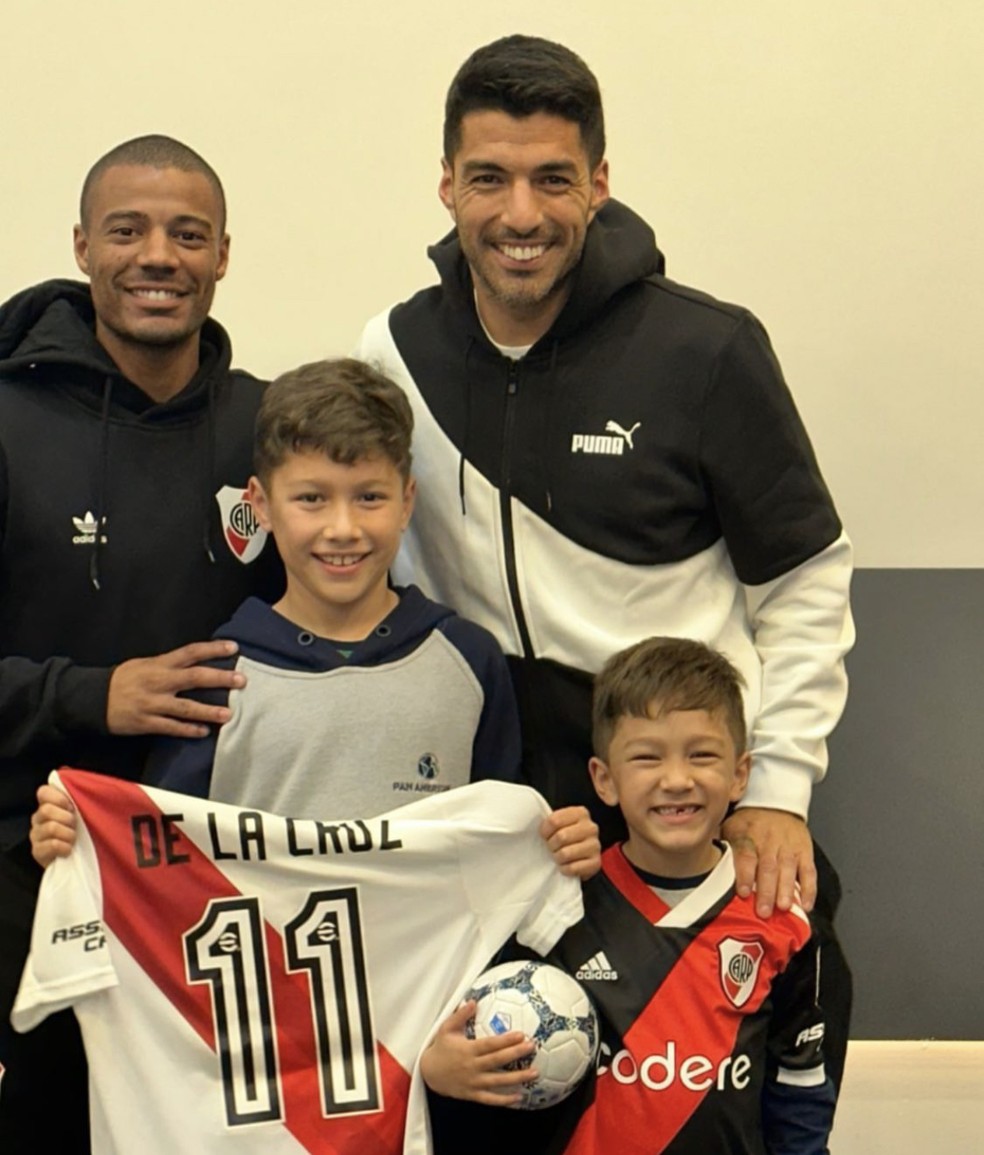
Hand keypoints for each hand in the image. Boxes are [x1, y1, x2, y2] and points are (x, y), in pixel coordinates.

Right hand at [30, 784, 77, 866]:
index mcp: (48, 804)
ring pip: (50, 827)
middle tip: (76, 825)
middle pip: (46, 810)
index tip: (71, 806)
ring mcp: (36, 835)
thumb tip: (77, 776)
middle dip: (67, 818)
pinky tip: (69, 850)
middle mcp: (38, 818)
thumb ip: (79, 795)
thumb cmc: (84, 831)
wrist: (80, 859)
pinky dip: (65, 847)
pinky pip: (51, 844)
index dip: (58, 797)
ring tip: (74, 838)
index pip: (43, 792)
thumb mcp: (84, 811)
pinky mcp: (37, 851)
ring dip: (68, 833)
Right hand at [106, 641, 244, 738]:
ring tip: (229, 715)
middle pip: (194, 678)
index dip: (213, 648)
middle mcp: (158, 682)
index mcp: (159, 664)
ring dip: (208, 711)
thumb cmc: (123, 680)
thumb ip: (170, 664)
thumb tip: (198, 662)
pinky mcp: (145, 722)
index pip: (190, 652)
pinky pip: (170, 727)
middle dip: (219, 679)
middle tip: (241, 680)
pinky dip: (187, 730)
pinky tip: (203, 732)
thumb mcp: (145, 664)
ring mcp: (152, 703)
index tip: (234, 647)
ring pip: (185, 707)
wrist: (91, 699)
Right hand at [420, 1001, 536, 1104]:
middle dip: (516, 1054)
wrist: (428, 1073)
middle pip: (497, 1061)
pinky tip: (519, 1096)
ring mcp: (474, 1082)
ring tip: (534, 1073)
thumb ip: (460, 1015)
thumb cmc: (440, 1048)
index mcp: (468, 1050)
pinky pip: (490, 1099)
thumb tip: (473, 1001)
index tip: (521, 1035)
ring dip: (517, 1078)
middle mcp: (472, 1067)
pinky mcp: (472, 1094)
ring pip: (498, 1081)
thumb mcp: (446, 1029)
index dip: (506, 1040)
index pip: (490, 1044)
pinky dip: (505, 1099)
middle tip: (532, 1047)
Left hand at [540, 806, 600, 879]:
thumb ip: (550, 821)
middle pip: (561, 837)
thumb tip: (534, 824)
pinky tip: (566, 865)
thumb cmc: (564, 836)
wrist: (580, 855)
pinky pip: (572, 868)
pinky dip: (565, 869)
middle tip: (551, 848)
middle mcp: (591, 827)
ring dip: (557, 858)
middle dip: (551, 845)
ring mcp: (595, 845)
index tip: (544, 836)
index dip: (545, 831)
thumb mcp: (558, 824)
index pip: (554, 821)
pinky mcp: (596, 863)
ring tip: (558, 856)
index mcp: (580, 813)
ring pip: (566, 853)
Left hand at [722, 807, 816, 915]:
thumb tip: (702, 858)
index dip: (744, 875)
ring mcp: (788, 846)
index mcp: (748, 835)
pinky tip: (806, 904)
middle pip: (768, 866)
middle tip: (764, 911)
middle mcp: (769, 841)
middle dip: (766, 891)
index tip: (743, 892)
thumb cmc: (750, 820)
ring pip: (789, 869)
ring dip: (786, 890)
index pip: (746, 855)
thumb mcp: (731, 825)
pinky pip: (809, 870)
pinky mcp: (804, 851)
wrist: (777, 802)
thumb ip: (720, 843)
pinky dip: (809, 889)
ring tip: (784, 907)